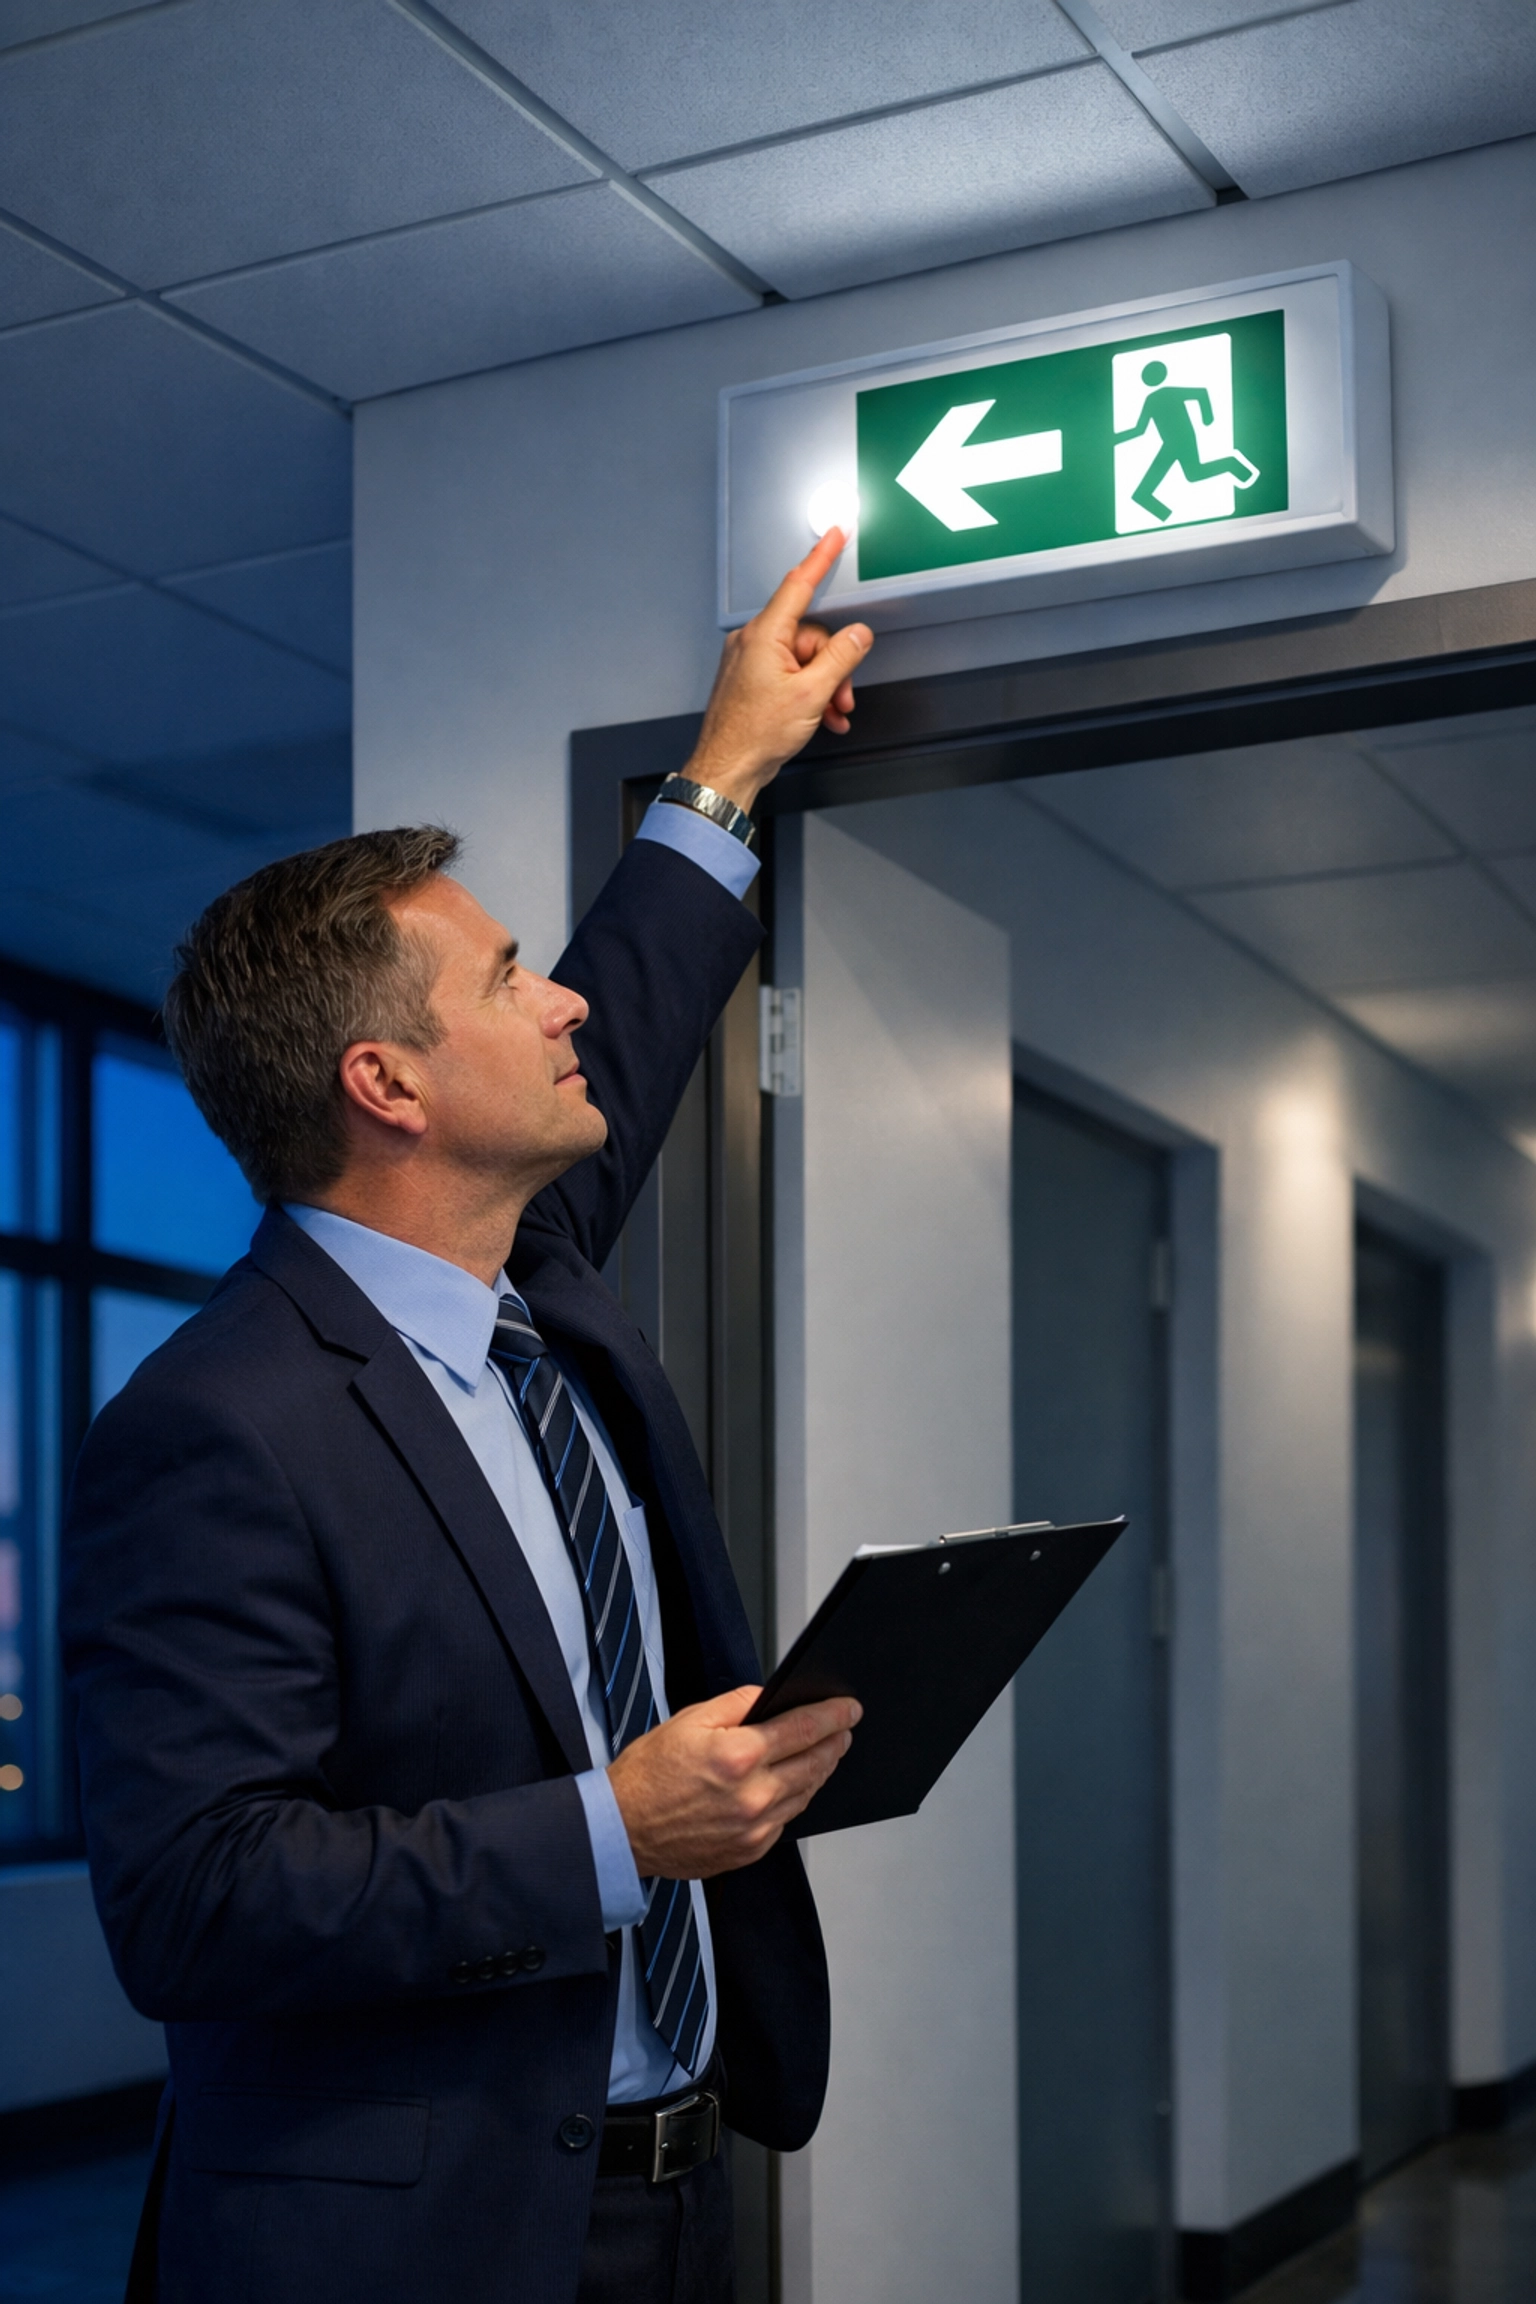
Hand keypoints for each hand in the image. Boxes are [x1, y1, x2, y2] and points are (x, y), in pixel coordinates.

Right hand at [606, 1684, 860, 1878]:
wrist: (622, 1831)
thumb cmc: (648, 1775)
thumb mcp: (688, 1720)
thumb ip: (737, 1704)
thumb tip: (770, 1698)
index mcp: (739, 1757)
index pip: (804, 1730)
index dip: (833, 1715)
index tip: (850, 1708)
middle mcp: (754, 1796)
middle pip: (815, 1763)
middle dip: (835, 1742)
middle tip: (845, 1728)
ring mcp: (755, 1828)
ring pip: (805, 1793)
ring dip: (821, 1770)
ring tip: (827, 1752)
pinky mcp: (750, 1851)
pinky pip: (786, 1820)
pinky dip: (797, 1797)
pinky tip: (796, 1784)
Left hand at [683, 529, 872, 814]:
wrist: (727, 769)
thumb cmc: (755, 735)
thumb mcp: (811, 694)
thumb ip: (840, 658)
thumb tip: (858, 635)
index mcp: (764, 635)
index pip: (799, 585)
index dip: (820, 558)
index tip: (834, 535)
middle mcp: (754, 642)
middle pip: (811, 635)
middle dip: (834, 666)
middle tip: (842, 697)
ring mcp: (751, 662)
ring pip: (804, 659)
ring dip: (825, 686)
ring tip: (830, 713)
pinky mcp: (752, 680)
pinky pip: (790, 674)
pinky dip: (809, 694)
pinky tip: (820, 718)